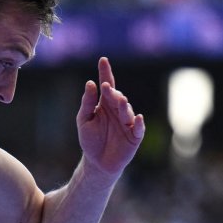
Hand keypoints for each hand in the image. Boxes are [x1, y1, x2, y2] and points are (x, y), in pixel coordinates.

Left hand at [76, 57, 144, 176]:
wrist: (97, 162)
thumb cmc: (90, 139)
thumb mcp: (83, 120)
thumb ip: (87, 103)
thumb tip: (90, 84)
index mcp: (105, 105)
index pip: (107, 85)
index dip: (105, 73)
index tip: (103, 60)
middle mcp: (118, 111)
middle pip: (117, 97)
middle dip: (113, 93)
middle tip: (107, 88)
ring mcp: (127, 123)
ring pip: (128, 111)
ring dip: (124, 106)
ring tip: (120, 100)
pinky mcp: (134, 137)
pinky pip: (138, 129)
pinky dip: (139, 124)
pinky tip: (137, 118)